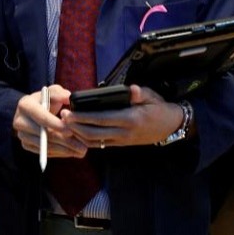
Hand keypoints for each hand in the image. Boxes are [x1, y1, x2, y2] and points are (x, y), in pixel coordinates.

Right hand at [13, 85, 86, 158]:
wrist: (33, 112)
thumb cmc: (46, 100)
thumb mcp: (52, 92)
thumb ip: (60, 93)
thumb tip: (68, 97)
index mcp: (25, 105)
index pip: (42, 118)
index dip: (56, 125)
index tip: (71, 131)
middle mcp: (19, 121)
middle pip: (44, 135)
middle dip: (64, 141)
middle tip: (81, 145)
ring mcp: (22, 135)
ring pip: (45, 146)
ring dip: (64, 150)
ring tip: (80, 150)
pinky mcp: (26, 145)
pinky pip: (44, 152)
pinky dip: (59, 153)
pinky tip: (72, 151)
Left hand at [61, 85, 183, 147]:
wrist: (170, 127)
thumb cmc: (159, 108)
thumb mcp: (152, 97)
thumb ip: (139, 94)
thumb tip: (131, 90)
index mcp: (130, 119)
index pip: (101, 119)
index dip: (83, 117)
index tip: (70, 112)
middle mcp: (123, 132)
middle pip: (93, 133)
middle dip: (76, 127)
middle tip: (63, 118)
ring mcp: (121, 140)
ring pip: (95, 142)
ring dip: (79, 135)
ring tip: (67, 125)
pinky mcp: (121, 144)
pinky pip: (100, 144)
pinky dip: (87, 140)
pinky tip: (78, 133)